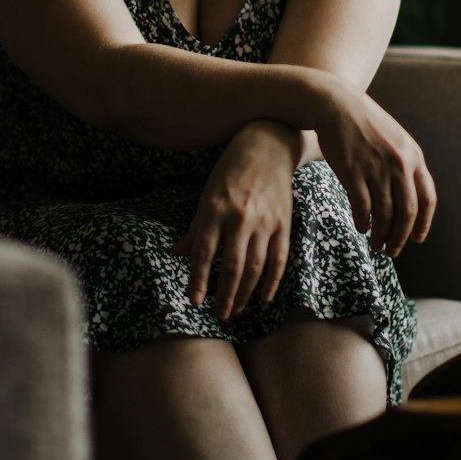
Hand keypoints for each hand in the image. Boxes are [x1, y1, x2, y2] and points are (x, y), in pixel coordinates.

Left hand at [171, 121, 297, 319]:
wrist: (267, 145)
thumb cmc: (231, 170)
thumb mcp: (207, 195)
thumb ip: (195, 229)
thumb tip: (176, 254)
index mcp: (216, 210)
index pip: (205, 253)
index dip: (199, 280)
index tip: (195, 301)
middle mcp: (240, 218)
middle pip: (233, 267)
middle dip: (225, 296)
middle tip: (219, 315)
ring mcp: (265, 222)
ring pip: (256, 268)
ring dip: (245, 294)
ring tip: (236, 309)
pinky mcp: (284, 223)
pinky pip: (279, 260)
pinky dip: (272, 282)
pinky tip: (264, 298)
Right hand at [314, 78, 436, 257]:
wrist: (336, 105)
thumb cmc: (365, 124)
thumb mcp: (395, 139)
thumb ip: (406, 164)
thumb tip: (410, 197)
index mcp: (413, 157)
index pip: (427, 199)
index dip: (423, 224)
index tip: (416, 239)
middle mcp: (399, 165)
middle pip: (407, 213)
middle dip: (401, 237)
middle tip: (392, 250)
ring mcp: (376, 169)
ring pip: (385, 214)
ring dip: (381, 235)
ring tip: (376, 244)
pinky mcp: (353, 172)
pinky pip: (362, 207)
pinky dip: (363, 222)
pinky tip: (361, 227)